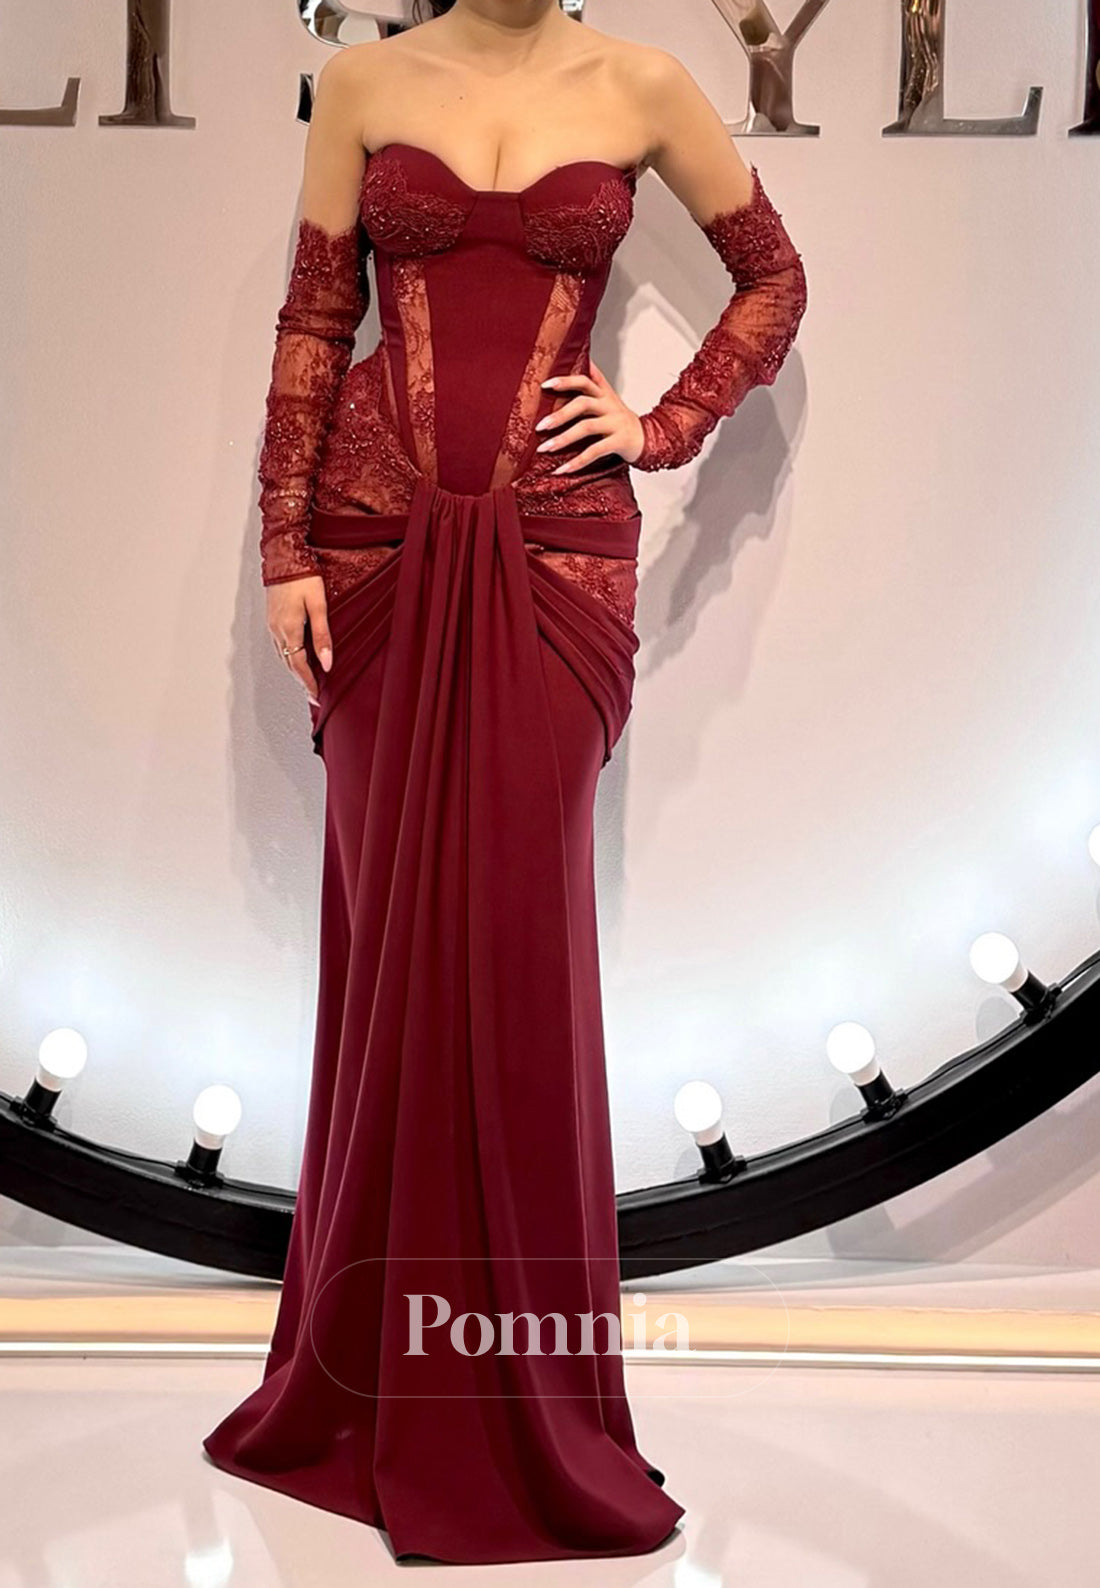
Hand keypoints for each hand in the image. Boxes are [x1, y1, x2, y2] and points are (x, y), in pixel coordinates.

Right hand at [266, 575, 331, 704]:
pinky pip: (278, 645)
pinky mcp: (271, 617)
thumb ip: (322, 636)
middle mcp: (276, 629)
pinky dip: (287, 656)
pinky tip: (295, 658)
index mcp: (289, 629)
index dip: (308, 683)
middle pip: (288, 663)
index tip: (317, 697)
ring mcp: (271, 623)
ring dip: (293, 670)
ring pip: (282, 655)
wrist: (284, 556)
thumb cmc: (304, 577)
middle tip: (313, 696)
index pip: (298, 665)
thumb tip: (327, 664)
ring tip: (307, 681)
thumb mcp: (319, 606)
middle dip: (301, 681)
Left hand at [535, 358, 644, 472]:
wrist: (649, 439)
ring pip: (586, 427)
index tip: (545, 385)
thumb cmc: (620, 420)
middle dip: (559, 415)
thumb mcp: (608, 399)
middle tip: (539, 426)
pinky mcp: (619, 442)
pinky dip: (577, 462)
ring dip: (563, 439)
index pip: (584, 380)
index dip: (565, 381)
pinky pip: (595, 451)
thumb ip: (593, 384)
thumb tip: (580, 362)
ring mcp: (615, 423)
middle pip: (582, 403)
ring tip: (544, 448)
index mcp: (604, 394)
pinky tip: (562, 469)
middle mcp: (610, 406)